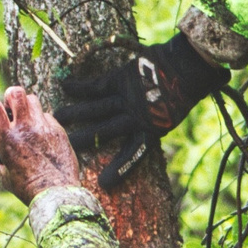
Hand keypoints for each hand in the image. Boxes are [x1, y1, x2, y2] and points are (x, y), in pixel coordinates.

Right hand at [0, 86, 81, 202]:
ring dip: (27, 105)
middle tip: (10, 106)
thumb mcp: (5, 178)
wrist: (56, 192)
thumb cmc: (28, 187)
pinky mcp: (59, 131)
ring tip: (26, 117)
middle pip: (16, 92)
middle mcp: (25, 128)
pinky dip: (42, 121)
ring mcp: (43, 127)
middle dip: (10, 95)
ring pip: (34, 100)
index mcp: (7, 138)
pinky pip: (48, 116)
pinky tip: (41, 133)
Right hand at [57, 34, 224, 184]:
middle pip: (106, 131)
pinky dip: (81, 87)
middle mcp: (137, 117)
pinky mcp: (121, 78)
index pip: (134, 153)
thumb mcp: (181, 110)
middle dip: (85, 140)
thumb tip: (174, 118)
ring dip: (76, 114)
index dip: (120, 169)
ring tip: (57, 120)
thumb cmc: (191, 87)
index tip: (105, 184)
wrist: (190, 63)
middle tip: (66, 149)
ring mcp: (127, 97)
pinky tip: (65, 87)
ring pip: (96, 109)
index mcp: (153, 128)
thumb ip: (167, 118)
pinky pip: (97, 85)